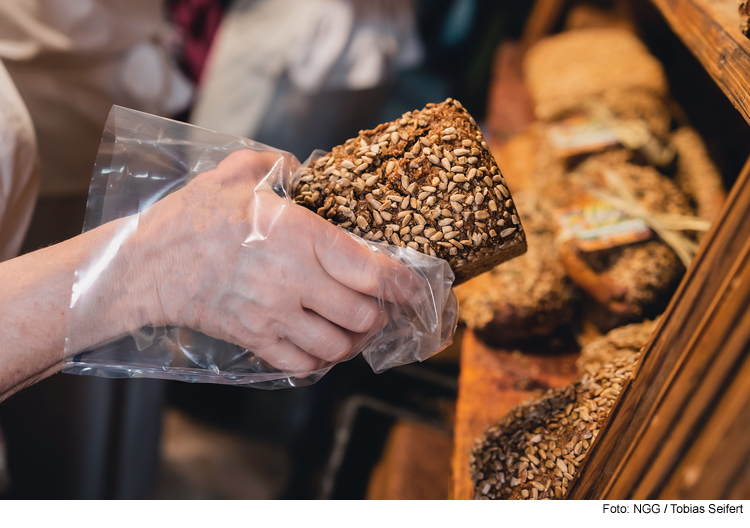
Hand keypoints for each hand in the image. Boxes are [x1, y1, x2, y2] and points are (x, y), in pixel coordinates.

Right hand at [135, 150, 416, 373]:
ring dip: (355, 339)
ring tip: (355, 327)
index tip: (414, 285)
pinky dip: (322, 361)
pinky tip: (322, 345)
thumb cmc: (193, 218)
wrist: (147, 265)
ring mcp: (275, 316)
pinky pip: (304, 365)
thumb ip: (279, 163)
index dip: (403, 283)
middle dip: (381, 313)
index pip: (371, 270)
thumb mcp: (237, 173)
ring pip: (339, 345)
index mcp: (299, 236)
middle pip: (364, 314)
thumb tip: (304, 169)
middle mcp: (294, 281)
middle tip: (381, 304)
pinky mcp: (256, 339)